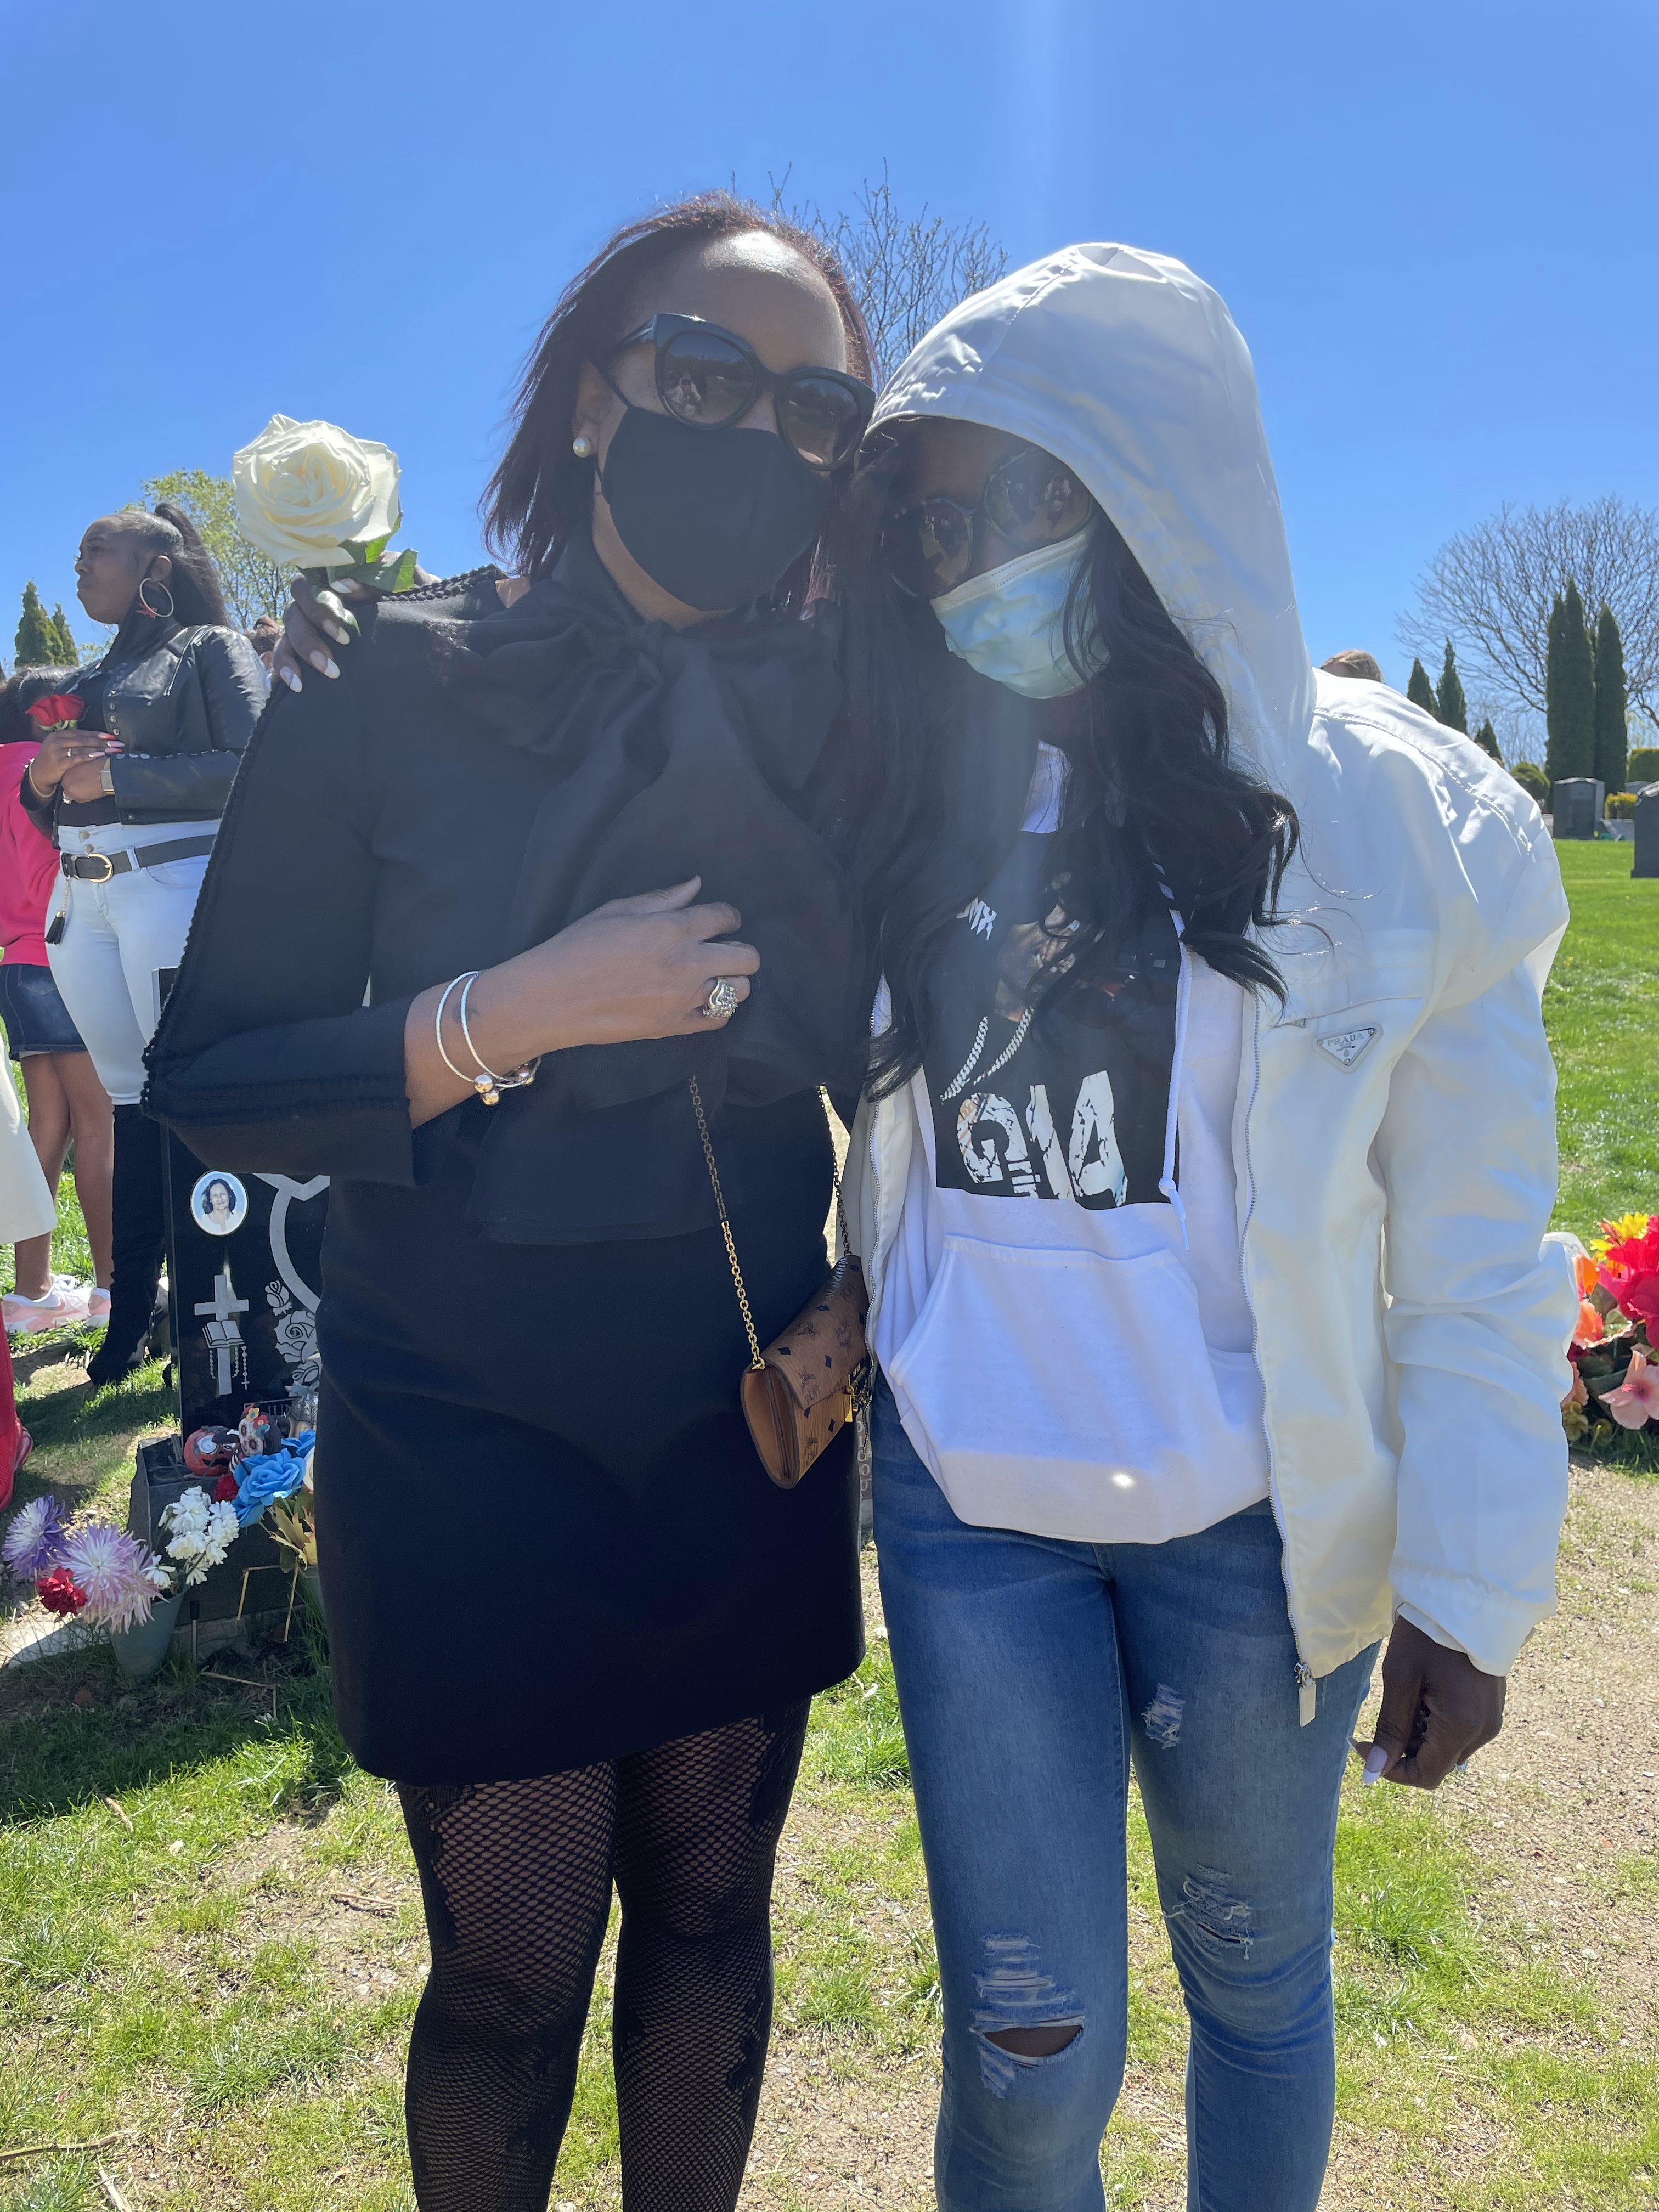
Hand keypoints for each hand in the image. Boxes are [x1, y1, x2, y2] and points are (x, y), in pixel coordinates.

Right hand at [27, 730, 119, 796]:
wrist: (38, 772)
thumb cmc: (52, 759)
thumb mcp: (60, 746)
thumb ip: (74, 742)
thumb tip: (95, 740)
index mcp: (59, 734)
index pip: (81, 732)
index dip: (97, 734)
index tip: (111, 736)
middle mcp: (57, 740)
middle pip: (84, 739)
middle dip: (102, 741)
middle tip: (117, 744)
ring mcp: (57, 751)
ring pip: (81, 748)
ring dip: (99, 748)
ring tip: (112, 750)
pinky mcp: (58, 762)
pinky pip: (75, 758)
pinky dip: (88, 756)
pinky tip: (98, 756)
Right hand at [272, 563, 441, 692]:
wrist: (432, 631)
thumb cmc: (413, 599)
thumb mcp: (403, 586)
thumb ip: (376, 580)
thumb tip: (342, 588)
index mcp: (334, 586)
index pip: (308, 588)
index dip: (320, 611)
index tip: (344, 635)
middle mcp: (316, 605)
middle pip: (294, 615)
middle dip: (309, 641)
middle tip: (332, 667)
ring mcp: (310, 628)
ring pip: (286, 637)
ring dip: (294, 659)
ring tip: (305, 684)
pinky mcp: (307, 652)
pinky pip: (283, 658)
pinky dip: (282, 671)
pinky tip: (289, 687)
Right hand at [404, 879, 758, 1127]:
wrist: (553, 997)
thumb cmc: (578, 947)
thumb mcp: (617, 910)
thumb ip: (662, 898)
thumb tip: (696, 885)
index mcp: (672, 928)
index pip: (726, 917)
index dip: (727, 916)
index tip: (719, 920)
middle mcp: (686, 963)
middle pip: (747, 956)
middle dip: (740, 949)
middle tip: (721, 950)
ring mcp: (684, 998)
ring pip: (741, 989)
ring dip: (732, 980)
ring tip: (712, 977)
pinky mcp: (675, 1026)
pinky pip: (720, 1018)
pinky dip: (718, 1008)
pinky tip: (701, 1000)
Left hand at [1351, 1617, 1505, 1788]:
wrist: (1463, 1597)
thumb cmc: (1426, 1633)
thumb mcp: (1400, 1678)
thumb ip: (1390, 1728)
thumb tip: (1373, 1772)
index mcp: (1462, 1726)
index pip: (1426, 1776)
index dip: (1390, 1770)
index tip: (1363, 1744)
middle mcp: (1484, 1731)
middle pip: (1437, 1764)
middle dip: (1404, 1750)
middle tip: (1383, 1715)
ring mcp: (1491, 1719)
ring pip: (1447, 1749)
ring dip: (1419, 1736)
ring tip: (1406, 1697)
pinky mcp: (1491, 1708)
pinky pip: (1460, 1732)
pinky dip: (1436, 1724)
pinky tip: (1424, 1695)